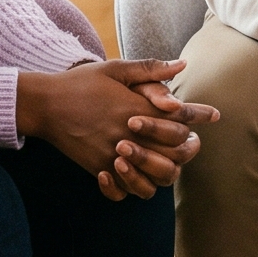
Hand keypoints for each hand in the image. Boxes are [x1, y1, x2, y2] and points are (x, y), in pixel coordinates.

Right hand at [16, 59, 212, 199]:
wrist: (44, 104)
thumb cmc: (82, 83)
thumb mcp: (116, 69)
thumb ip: (150, 69)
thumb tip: (182, 65)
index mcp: (136, 109)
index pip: (179, 118)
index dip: (199, 116)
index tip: (213, 114)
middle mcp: (129, 135)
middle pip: (174, 153)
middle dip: (188, 147)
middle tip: (193, 141)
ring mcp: (114, 155)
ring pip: (153, 177)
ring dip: (164, 169)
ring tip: (167, 160)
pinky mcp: (99, 168)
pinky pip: (124, 190)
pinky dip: (133, 187)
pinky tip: (136, 175)